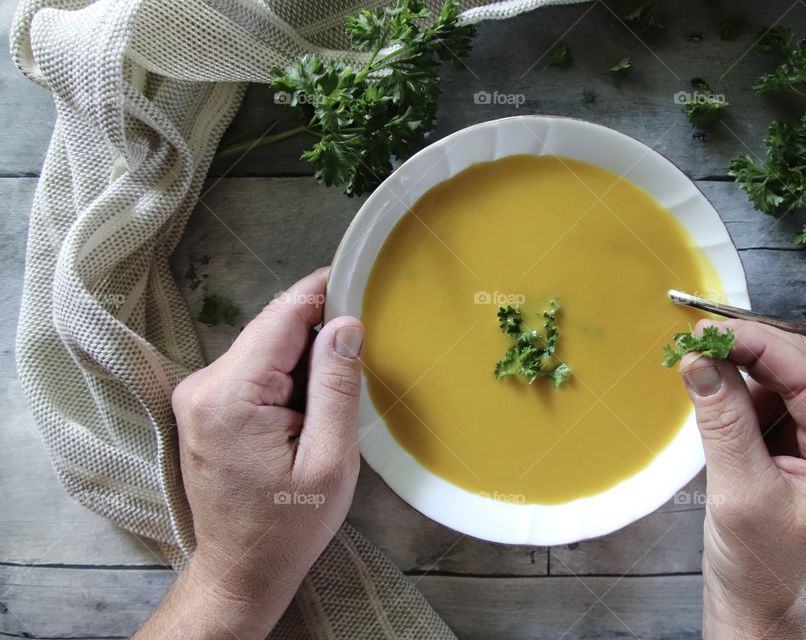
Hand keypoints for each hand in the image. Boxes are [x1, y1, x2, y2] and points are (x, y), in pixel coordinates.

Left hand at [135, 267, 363, 638]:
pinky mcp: (204, 406)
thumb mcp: (329, 459)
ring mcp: (198, 396)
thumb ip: (336, 386)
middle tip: (360, 355)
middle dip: (317, 335)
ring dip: (302, 362)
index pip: (280, 317)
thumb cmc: (288, 525)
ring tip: (332, 399)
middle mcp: (203, 386)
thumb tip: (344, 324)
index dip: (320, 291)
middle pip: (271, 331)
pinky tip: (307, 410)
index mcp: (230, 396)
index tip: (357, 275)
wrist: (242, 569)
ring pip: (264, 349)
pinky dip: (285, 379)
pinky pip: (253, 371)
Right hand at [679, 319, 805, 639]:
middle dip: (746, 355)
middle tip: (695, 343)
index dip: (758, 343)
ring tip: (697, 373)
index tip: (709, 330)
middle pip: (801, 373)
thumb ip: (723, 420)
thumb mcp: (740, 492)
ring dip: (739, 377)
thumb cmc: (765, 572)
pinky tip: (714, 399)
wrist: (761, 613)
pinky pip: (773, 407)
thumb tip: (700, 361)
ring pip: (783, 385)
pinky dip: (740, 399)